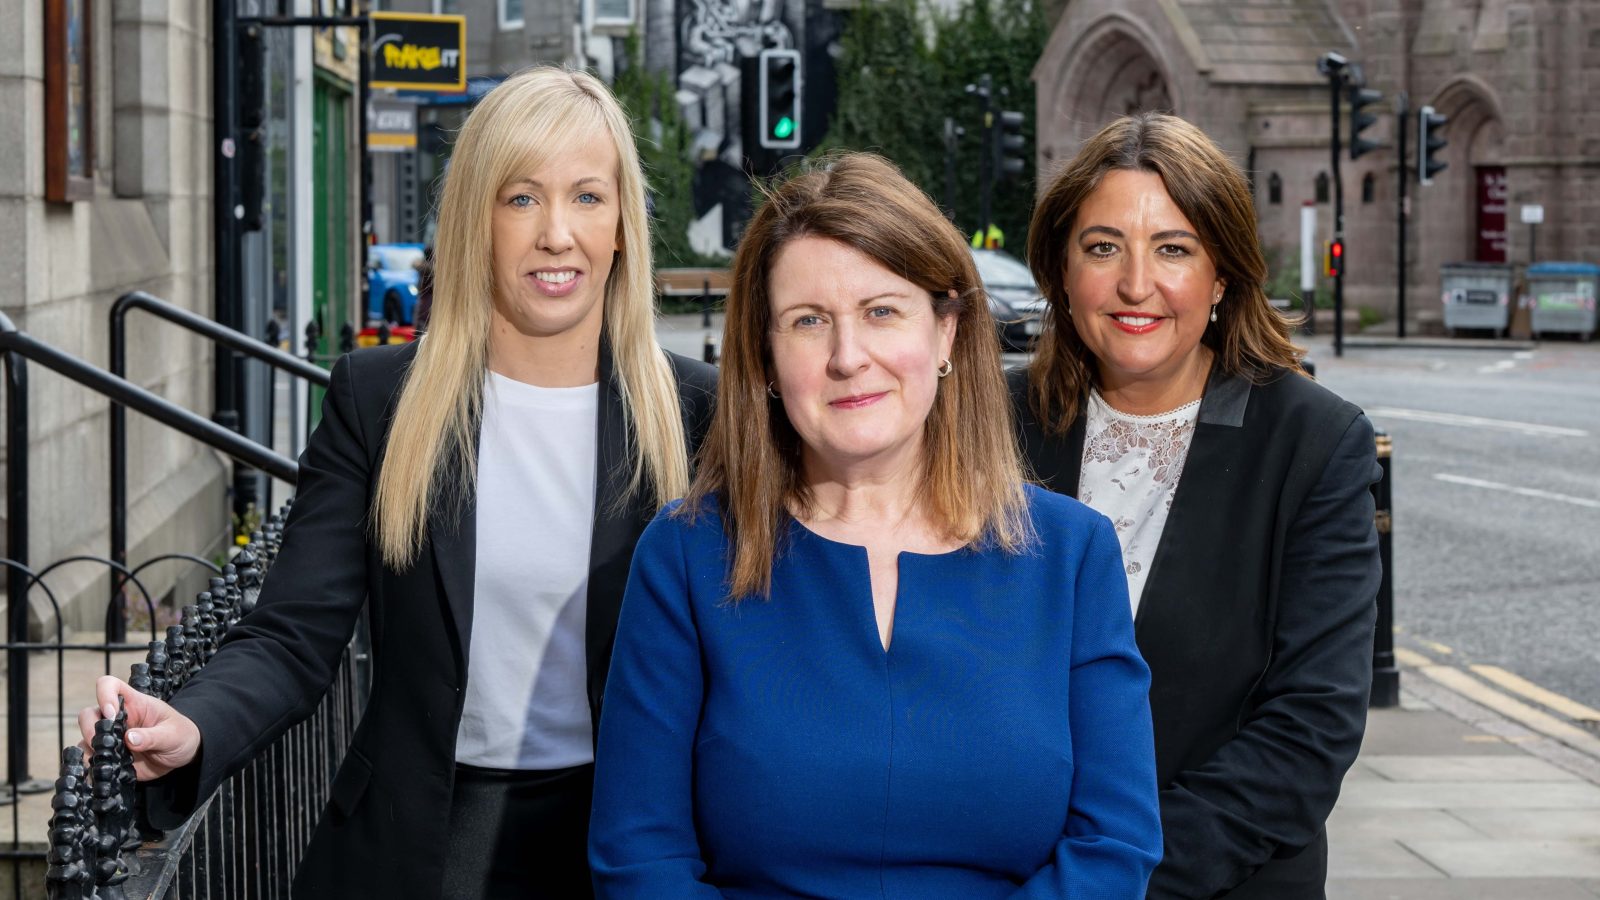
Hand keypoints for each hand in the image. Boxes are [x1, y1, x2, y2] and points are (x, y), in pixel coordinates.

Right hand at [77, 676, 201, 780]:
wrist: (182, 755)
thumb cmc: (180, 735)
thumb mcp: (173, 734)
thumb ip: (154, 736)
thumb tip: (130, 738)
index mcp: (134, 703)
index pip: (109, 686)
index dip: (104, 695)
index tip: (111, 714)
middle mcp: (117, 718)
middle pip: (88, 715)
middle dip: (90, 729)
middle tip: (104, 745)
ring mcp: (111, 738)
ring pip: (85, 740)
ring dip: (89, 752)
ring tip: (105, 764)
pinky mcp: (109, 757)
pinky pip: (91, 762)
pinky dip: (91, 769)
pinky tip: (100, 776)